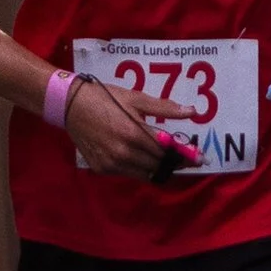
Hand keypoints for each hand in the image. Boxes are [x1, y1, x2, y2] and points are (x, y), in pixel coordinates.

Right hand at [59, 74, 201, 178]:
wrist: (71, 105)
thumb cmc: (106, 97)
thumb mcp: (136, 99)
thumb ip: (165, 108)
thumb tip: (192, 112)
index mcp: (134, 134)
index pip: (168, 151)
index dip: (185, 155)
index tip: (200, 159)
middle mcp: (124, 153)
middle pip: (158, 165)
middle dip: (175, 163)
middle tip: (187, 160)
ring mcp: (111, 163)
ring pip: (144, 173)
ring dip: (158, 168)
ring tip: (168, 161)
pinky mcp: (102, 169)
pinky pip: (128, 173)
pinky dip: (139, 168)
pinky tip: (143, 159)